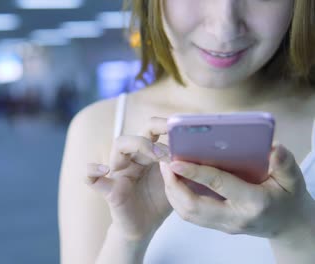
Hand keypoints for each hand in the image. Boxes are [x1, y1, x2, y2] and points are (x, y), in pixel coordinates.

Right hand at [86, 117, 171, 240]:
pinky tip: (104, 169)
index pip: (149, 130)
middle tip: (170, 152)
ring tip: (159, 158)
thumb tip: (192, 151)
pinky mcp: (109, 190)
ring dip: (138, 145)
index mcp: (146, 154)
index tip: (179, 127)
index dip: (162, 124)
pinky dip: (92, 170)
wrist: (145, 228)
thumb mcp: (176, 183)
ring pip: (118, 146)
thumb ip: (181, 168)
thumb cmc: (158, 203)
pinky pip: (90, 178)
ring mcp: (118, 173)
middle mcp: (131, 159)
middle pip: (135, 133)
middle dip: (153, 137)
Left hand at [160, 143, 313, 237]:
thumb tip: (272, 148)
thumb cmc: (288, 197)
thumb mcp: (293, 179)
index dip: (195, 173)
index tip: (176, 160)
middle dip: (174, 185)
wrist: (288, 224)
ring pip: (187, 214)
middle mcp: (234, 217)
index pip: (218, 185)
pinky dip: (177, 199)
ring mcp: (224, 224)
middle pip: (194, 206)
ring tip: (165, 169)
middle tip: (164, 162)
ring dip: (172, 192)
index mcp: (253, 202)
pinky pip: (190, 216)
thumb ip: (284, 163)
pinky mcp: (217, 226)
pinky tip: (174, 182)